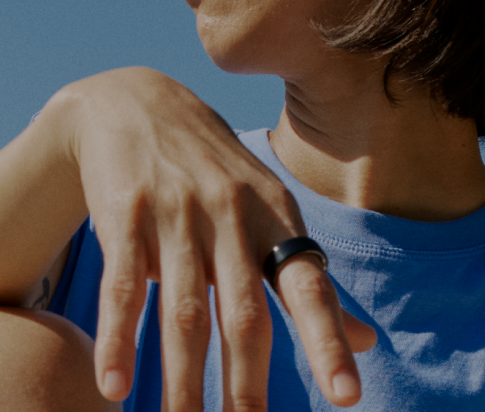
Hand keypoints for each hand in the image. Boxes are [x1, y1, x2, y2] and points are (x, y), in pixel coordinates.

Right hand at [53, 67, 375, 409]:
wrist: (129, 101)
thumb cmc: (208, 167)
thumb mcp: (265, 208)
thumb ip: (306, 276)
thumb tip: (369, 344)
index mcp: (272, 216)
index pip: (306, 284)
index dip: (327, 339)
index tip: (346, 395)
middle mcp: (228, 214)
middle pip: (242, 312)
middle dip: (246, 382)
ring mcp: (174, 214)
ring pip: (182, 311)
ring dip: (182, 378)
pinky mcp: (123, 215)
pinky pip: (122, 288)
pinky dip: (119, 339)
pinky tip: (115, 385)